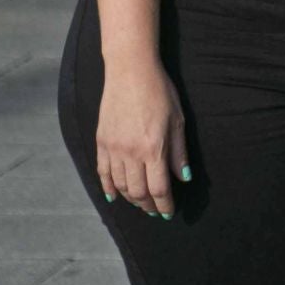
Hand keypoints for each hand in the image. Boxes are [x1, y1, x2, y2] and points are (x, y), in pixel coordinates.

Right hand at [95, 58, 188, 217]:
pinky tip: (115, 196)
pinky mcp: (101, 142)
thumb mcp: (178, 120)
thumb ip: (179, 152)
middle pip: (138, 192)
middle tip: (155, 210)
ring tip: (141, 202)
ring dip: (131, 199)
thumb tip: (183, 177)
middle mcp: (131, 153)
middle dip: (148, 205)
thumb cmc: (160, 92)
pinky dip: (108, 188)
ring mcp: (113, 148)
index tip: (168, 212)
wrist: (130, 72)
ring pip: (120, 186)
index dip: (164, 204)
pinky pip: (102, 173)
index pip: (159, 188)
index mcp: (153, 148)